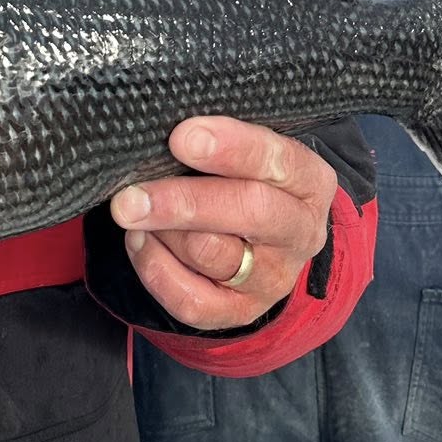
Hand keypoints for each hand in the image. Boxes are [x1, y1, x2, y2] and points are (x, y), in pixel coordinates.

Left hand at [110, 116, 336, 329]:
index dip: (230, 148)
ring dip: (164, 231)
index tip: (181, 137)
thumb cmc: (245, 178)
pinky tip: (139, 241)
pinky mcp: (243, 311)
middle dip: (185, 201)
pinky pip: (193, 301)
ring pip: (212, 254)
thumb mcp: (250, 151)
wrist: (267, 242)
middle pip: (249, 212)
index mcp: (309, 181)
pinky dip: (156, 269)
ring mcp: (274, 277)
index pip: (277, 161)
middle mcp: (300, 231)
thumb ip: (219, 141)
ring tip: (133, 209)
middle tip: (132, 196)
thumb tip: (167, 130)